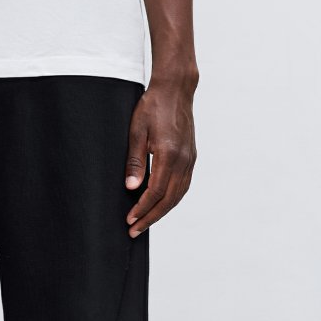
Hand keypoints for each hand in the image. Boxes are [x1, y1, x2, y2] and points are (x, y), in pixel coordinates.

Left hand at [125, 74, 196, 237]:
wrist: (176, 89)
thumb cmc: (153, 106)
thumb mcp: (136, 131)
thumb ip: (134, 161)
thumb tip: (131, 188)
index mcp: (168, 154)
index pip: (155, 192)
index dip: (142, 209)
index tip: (130, 220)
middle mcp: (183, 160)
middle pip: (168, 200)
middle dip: (151, 218)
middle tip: (134, 230)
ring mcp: (190, 159)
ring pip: (178, 195)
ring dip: (162, 212)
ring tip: (146, 222)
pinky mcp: (191, 157)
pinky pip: (183, 186)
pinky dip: (172, 200)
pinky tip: (161, 205)